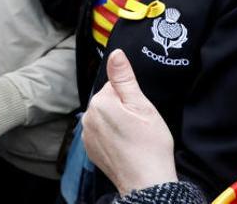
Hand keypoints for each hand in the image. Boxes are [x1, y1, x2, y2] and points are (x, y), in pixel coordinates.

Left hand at [82, 50, 176, 195]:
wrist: (146, 183)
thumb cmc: (149, 145)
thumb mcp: (142, 106)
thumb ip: (125, 78)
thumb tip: (115, 54)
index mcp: (100, 102)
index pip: (114, 85)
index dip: (131, 97)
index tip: (140, 112)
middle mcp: (88, 117)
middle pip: (108, 101)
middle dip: (122, 108)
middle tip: (139, 125)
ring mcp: (87, 135)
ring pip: (104, 117)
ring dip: (116, 122)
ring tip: (133, 137)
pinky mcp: (90, 149)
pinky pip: (101, 133)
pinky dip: (111, 137)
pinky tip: (125, 146)